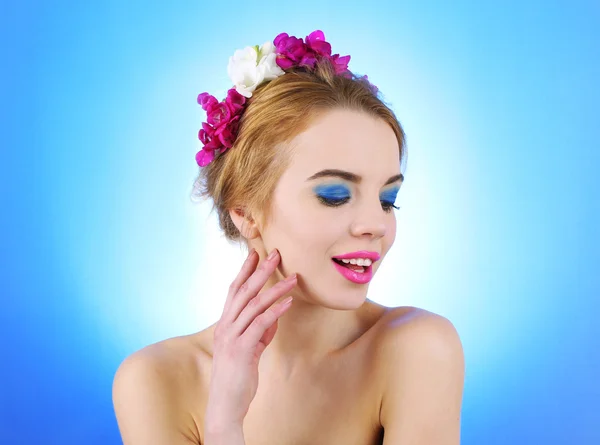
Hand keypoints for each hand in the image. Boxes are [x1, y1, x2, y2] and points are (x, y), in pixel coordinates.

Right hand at [204, 248, 296, 433]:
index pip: (234, 291)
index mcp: (225, 324)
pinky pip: (260, 324)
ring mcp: (231, 337)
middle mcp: (225, 326)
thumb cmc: (237, 378)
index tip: (256, 253)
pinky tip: (288, 302)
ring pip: (254, 305)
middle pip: (243, 292)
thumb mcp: (250, 350)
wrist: (225, 406)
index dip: (245, 271)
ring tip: (293, 278)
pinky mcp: (241, 350)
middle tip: (276, 254)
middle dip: (260, 271)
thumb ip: (260, 332)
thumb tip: (275, 316)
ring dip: (275, 289)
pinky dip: (275, 311)